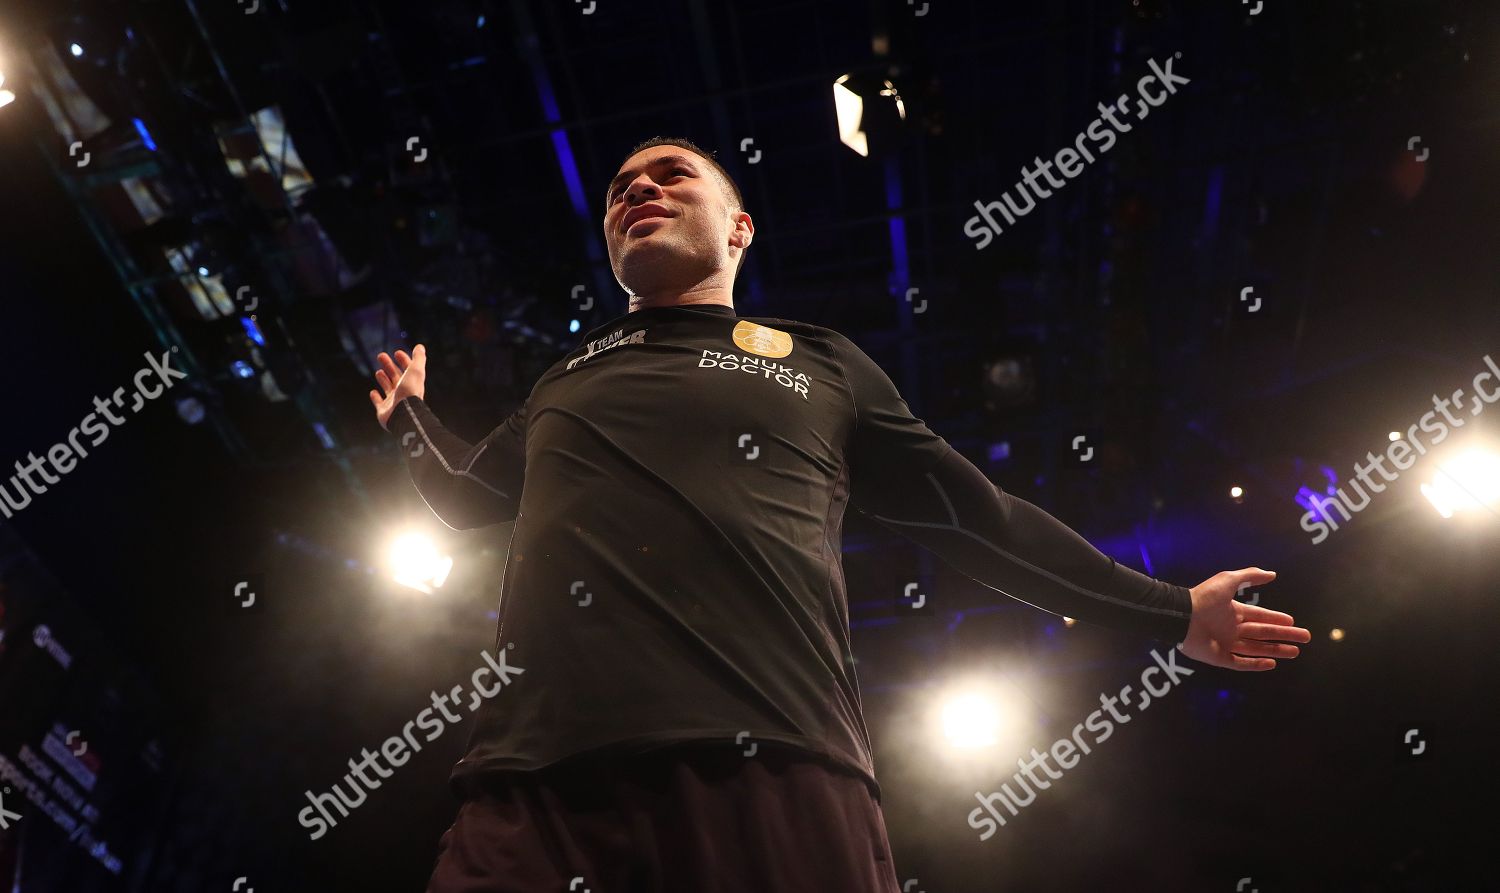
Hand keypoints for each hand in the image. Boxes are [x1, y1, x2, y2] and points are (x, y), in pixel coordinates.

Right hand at [368, 345, 427, 430]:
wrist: (403, 414)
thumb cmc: (409, 391)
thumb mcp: (416, 371)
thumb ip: (419, 358)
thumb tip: (420, 346)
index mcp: (411, 383)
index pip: (408, 369)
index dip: (404, 360)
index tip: (397, 352)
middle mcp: (403, 392)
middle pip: (396, 376)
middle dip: (389, 366)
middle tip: (381, 355)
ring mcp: (393, 401)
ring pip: (388, 388)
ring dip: (384, 379)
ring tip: (379, 372)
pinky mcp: (384, 410)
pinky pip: (379, 403)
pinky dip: (375, 398)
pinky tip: (373, 392)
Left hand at [1177, 568, 1310, 670]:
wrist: (1181, 616)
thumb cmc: (1203, 597)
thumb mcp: (1228, 580)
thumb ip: (1249, 576)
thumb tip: (1272, 573)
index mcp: (1233, 611)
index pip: (1260, 616)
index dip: (1277, 619)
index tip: (1293, 622)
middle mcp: (1231, 628)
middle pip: (1263, 633)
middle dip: (1284, 636)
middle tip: (1305, 638)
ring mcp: (1226, 644)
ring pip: (1256, 649)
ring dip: (1276, 650)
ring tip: (1295, 652)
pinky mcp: (1219, 657)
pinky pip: (1241, 663)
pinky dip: (1256, 664)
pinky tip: (1271, 663)